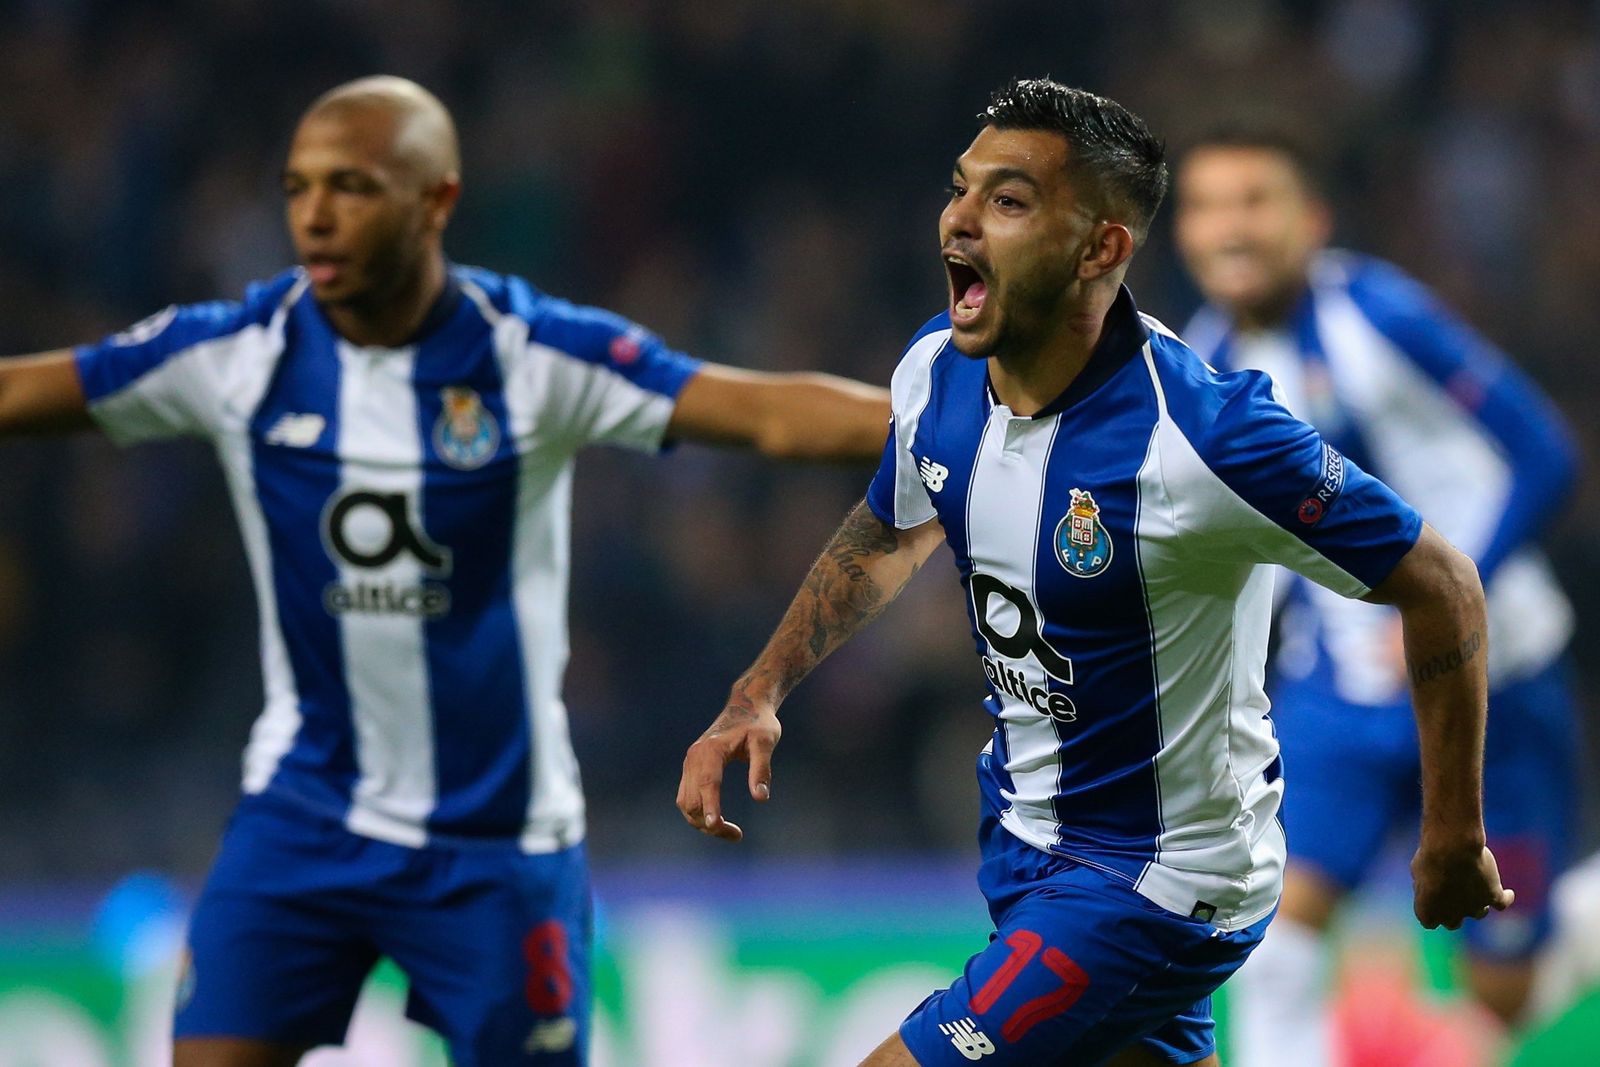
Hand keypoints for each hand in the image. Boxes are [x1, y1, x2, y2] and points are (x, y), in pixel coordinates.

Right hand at [677, 698, 781, 842]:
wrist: (745, 705)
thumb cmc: (759, 723)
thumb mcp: (766, 742)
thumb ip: (762, 769)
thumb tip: (761, 798)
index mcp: (712, 750)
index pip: (708, 783)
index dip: (711, 806)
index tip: (716, 826)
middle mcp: (695, 757)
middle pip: (692, 799)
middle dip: (709, 823)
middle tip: (736, 836)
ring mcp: (690, 763)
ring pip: (685, 802)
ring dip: (701, 822)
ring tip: (730, 833)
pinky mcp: (691, 768)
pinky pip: (687, 797)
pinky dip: (698, 813)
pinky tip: (717, 820)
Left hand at [1410, 840, 1514, 930]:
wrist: (1453, 850)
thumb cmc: (1430, 856)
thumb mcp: (1417, 869)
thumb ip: (1425, 883)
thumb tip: (1434, 884)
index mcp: (1428, 911)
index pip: (1429, 921)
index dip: (1430, 909)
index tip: (1430, 897)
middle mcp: (1451, 915)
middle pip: (1453, 922)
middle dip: (1452, 912)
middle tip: (1451, 898)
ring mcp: (1474, 908)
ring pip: (1478, 913)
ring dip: (1476, 904)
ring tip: (1476, 891)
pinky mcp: (1493, 896)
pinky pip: (1503, 903)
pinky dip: (1506, 898)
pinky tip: (1508, 893)